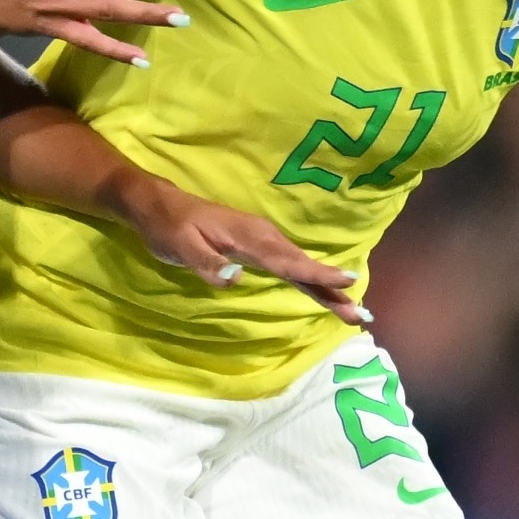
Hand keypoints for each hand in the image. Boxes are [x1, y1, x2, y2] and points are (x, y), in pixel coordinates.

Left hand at [118, 173, 366, 324]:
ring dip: (327, 287)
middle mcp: (262, 236)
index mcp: (248, 237)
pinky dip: (310, 278)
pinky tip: (323, 290)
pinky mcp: (257, 247)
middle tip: (360, 314)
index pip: (287, 261)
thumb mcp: (180, 245)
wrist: (158, 204)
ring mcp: (261, 241)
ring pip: (300, 266)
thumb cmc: (168, 226)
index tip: (347, 283)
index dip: (317, 274)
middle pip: (302, 266)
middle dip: (333, 289)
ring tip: (351, 309)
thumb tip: (237, 278)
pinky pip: (290, 265)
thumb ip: (207, 263)